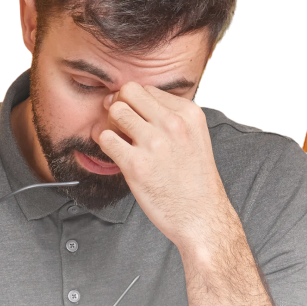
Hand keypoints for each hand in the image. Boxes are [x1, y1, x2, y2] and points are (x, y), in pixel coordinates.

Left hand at [98, 82, 236, 253]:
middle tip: (122, 124)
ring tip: (121, 141)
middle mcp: (172, 123)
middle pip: (129, 91)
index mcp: (189, 113)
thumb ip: (174, 117)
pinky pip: (105, 138)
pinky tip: (118, 156)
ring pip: (115, 111)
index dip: (137, 103)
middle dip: (120, 104)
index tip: (137, 120)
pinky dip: (105, 145)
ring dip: (112, 124)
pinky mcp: (136, 164)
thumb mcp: (196, 137)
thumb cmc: (196, 180)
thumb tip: (139, 104)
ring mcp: (154, 143)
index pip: (148, 89)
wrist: (201, 216)